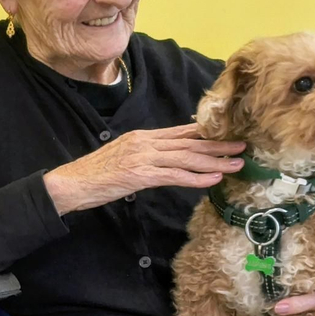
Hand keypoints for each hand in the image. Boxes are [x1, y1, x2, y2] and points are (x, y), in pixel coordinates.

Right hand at [43, 123, 244, 214]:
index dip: (208, 134)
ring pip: (188, 158)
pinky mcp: (140, 175)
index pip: (182, 132)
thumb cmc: (96, 174)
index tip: (228, 135)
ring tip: (237, 164)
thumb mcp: (124, 156)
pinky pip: (175, 176)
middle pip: (190, 143)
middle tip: (242, 147)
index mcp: (143, 136)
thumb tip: (169, 159)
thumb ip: (147, 154)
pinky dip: (197, 177)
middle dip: (219, 146)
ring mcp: (144, 157)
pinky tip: (213, 179)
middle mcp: (146, 142)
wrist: (72, 183)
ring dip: (215, 161)